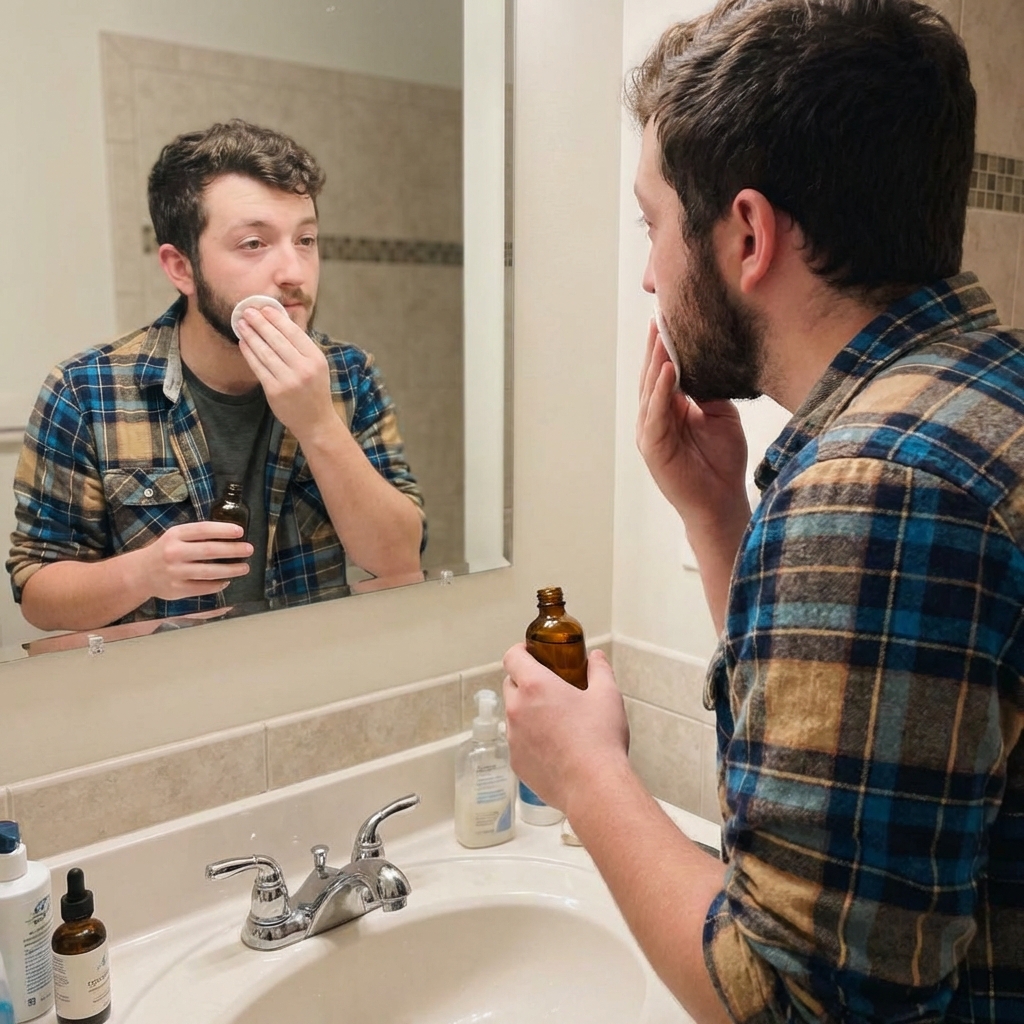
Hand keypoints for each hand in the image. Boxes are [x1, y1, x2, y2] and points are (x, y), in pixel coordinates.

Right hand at [135, 521, 251, 600]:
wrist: (140, 573)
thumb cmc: (165, 551)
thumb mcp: (176, 537)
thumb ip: (197, 535)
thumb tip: (230, 536)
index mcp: (175, 535)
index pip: (203, 530)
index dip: (224, 530)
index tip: (240, 532)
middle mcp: (174, 552)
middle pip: (210, 551)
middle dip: (233, 550)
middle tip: (249, 549)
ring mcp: (175, 572)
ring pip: (209, 572)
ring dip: (231, 570)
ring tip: (245, 567)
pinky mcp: (177, 589)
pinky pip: (203, 587)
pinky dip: (218, 584)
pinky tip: (227, 581)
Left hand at [235, 305, 335, 441]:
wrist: (315, 421)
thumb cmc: (315, 390)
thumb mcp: (317, 366)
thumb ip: (302, 347)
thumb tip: (282, 321)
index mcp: (316, 359)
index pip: (294, 333)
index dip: (277, 319)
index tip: (264, 308)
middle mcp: (303, 368)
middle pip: (277, 340)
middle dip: (260, 323)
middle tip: (247, 311)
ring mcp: (288, 380)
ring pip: (265, 352)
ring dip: (251, 335)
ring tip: (241, 324)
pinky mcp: (274, 391)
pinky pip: (258, 367)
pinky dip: (249, 353)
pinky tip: (243, 343)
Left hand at [502, 644, 628, 814]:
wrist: (593, 787)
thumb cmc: (600, 740)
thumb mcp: (607, 695)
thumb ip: (600, 670)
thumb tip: (597, 657)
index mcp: (535, 686)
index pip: (512, 657)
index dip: (520, 651)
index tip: (532, 654)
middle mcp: (517, 709)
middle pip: (510, 684)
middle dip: (525, 681)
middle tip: (549, 686)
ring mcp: (513, 738)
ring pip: (513, 715)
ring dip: (527, 712)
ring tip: (554, 720)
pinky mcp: (516, 762)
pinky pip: (518, 742)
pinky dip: (530, 739)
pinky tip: (554, 746)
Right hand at [637, 318, 748, 527]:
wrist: (721, 502)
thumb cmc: (722, 462)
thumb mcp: (721, 416)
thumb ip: (710, 391)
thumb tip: (710, 360)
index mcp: (670, 409)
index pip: (664, 371)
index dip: (665, 346)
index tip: (670, 317)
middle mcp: (655, 418)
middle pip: (651, 375)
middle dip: (656, 346)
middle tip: (661, 316)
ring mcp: (651, 433)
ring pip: (649, 391)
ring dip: (655, 363)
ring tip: (662, 336)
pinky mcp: (653, 448)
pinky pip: (655, 414)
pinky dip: (660, 392)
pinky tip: (666, 371)